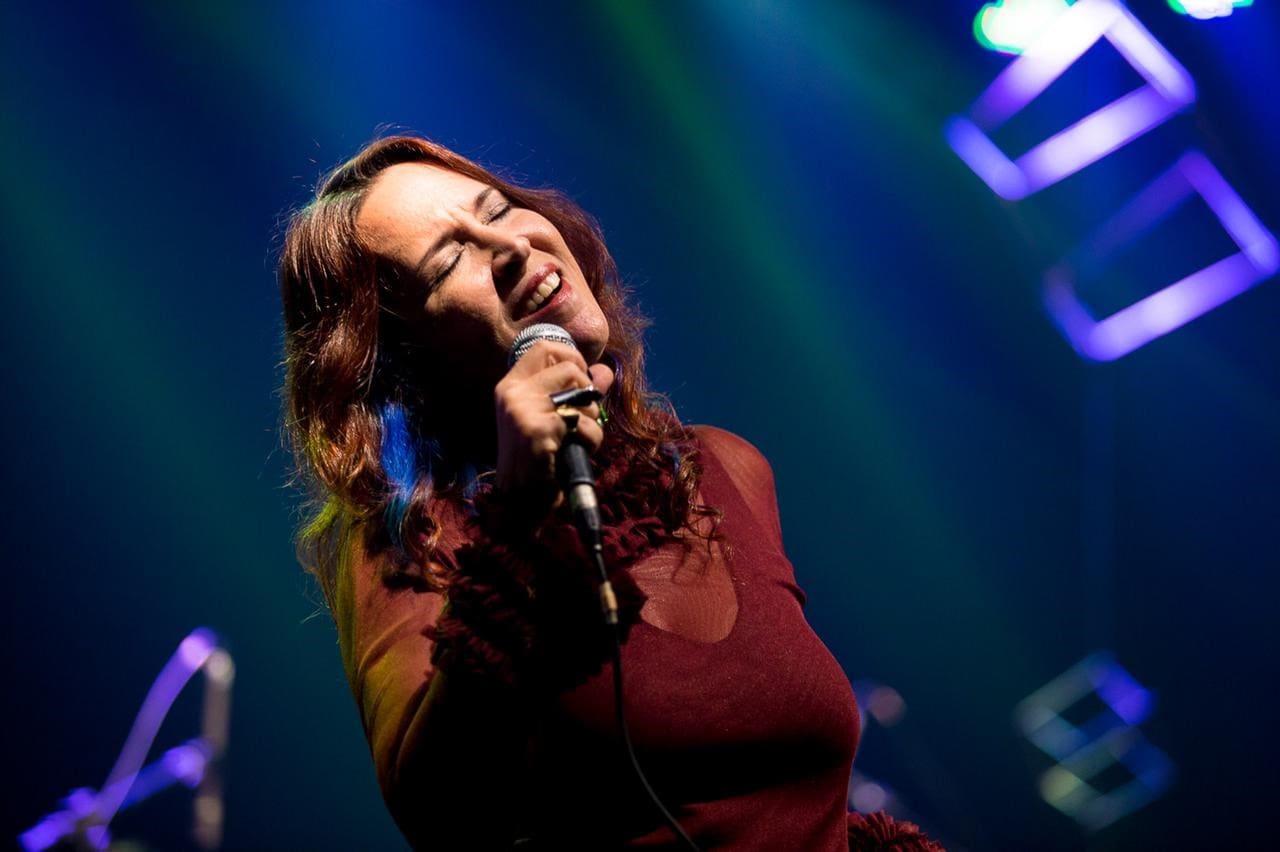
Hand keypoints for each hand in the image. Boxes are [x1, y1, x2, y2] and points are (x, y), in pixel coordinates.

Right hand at [493, 340, 614, 509]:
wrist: (520, 505)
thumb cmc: (539, 461)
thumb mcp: (556, 419)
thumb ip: (579, 392)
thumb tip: (606, 370)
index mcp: (510, 387)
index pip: (544, 347)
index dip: (570, 355)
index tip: (582, 376)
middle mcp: (512, 394)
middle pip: (569, 367)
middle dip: (588, 390)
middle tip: (584, 415)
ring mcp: (522, 410)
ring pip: (581, 393)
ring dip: (592, 418)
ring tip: (580, 438)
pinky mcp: (537, 430)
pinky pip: (584, 423)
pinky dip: (591, 439)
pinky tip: (579, 452)